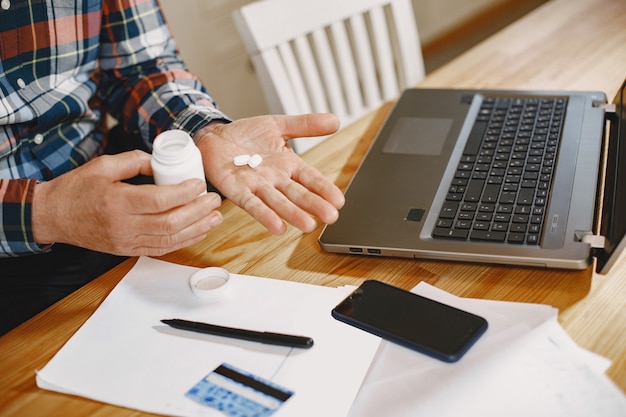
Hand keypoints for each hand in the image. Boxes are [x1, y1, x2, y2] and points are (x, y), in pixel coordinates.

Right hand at [32, 150, 222, 255]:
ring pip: (169, 239)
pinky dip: (182, 241)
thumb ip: (135, 161)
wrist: (53, 216)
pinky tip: (198, 231)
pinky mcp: (127, 250)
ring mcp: (125, 241)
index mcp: (117, 201)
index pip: (160, 200)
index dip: (185, 193)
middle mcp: (123, 225)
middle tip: (215, 200)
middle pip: (170, 223)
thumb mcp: (103, 165)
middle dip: (198, 212)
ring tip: (215, 217)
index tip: (200, 184)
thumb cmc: (78, 188)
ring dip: (197, 229)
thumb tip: (163, 162)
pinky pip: (160, 248)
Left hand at [194, 114, 344, 233]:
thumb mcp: (279, 125)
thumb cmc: (247, 135)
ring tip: (308, 225)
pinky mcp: (238, 190)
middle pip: (298, 194)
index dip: (324, 188)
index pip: (311, 178)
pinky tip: (278, 227)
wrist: (215, 136)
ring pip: (278, 202)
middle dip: (314, 205)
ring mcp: (257, 186)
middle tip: (331, 217)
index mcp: (288, 165)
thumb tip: (335, 121)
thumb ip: (305, 125)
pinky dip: (265, 215)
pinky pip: (253, 204)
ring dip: (293, 214)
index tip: (339, 200)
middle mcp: (275, 179)